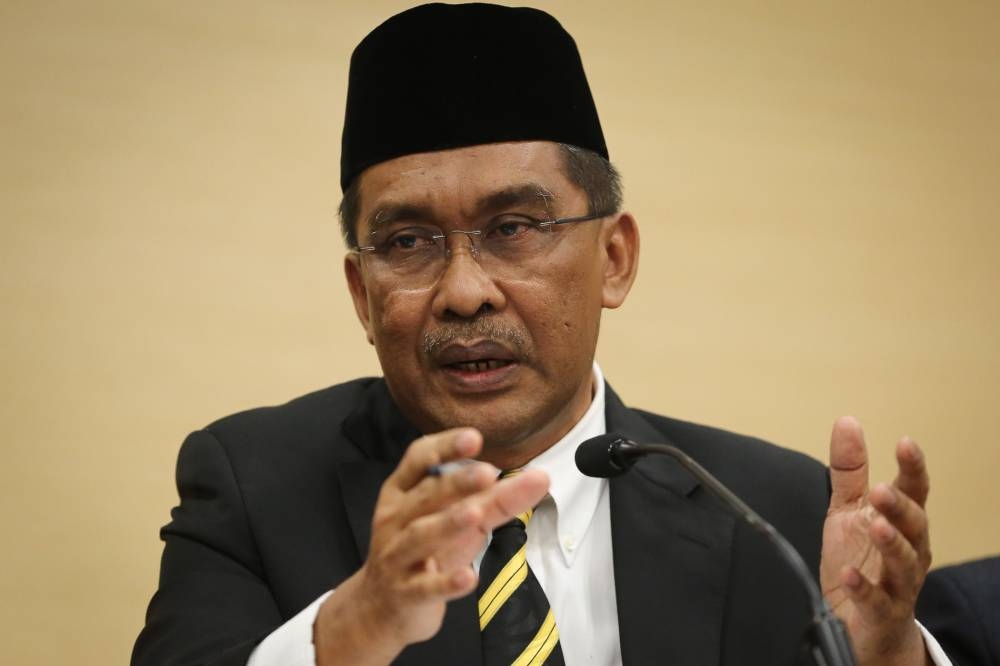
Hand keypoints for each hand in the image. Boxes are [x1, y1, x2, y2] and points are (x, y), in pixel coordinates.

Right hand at [314, 428, 549, 665]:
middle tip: (487, 472)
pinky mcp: (406, 593)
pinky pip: (426, 587)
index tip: (475, 437)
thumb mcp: (454, 519)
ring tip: (474, 514)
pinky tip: (469, 578)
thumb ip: (492, 499)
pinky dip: (446, 583)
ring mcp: (397, 556)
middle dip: (455, 483)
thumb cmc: (423, 551)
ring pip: (421, 537)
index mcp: (402, 492)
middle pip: (424, 496)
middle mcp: (395, 519)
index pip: (418, 460)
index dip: (444, 447)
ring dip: (448, 524)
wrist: (381, 608)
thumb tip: (539, 478)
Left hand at [820, 417, 932, 665]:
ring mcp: (897, 584)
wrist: (863, 624)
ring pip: (904, 563)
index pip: (915, 491)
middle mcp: (908, 551)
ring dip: (892, 543)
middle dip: (901, 507)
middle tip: (882, 490)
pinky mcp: (880, 613)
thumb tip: (847, 422)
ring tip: (876, 525)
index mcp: (902, 523)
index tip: (905, 443)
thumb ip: (850, 470)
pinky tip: (850, 573)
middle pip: (914, 526)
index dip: (913, 468)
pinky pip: (876, 600)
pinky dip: (863, 587)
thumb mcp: (849, 510)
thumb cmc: (861, 561)